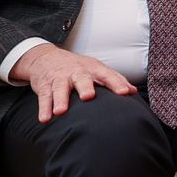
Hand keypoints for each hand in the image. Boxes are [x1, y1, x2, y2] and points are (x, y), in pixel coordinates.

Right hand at [10, 43, 136, 122]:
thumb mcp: (95, 69)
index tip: (125, 92)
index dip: (117, 83)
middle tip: (88, 97)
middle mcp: (76, 72)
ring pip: (59, 88)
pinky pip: (44, 97)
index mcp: (92, 68)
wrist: (45, 57)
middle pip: (81, 79)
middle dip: (85, 87)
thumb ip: (114, 80)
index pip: (107, 75)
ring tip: (60, 112)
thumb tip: (133, 91)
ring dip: (60, 100)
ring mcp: (59, 78)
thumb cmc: (76, 67)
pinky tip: (45, 119)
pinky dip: (43, 108)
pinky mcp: (44, 86)